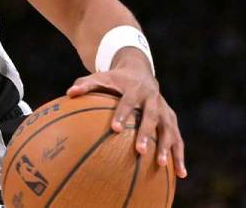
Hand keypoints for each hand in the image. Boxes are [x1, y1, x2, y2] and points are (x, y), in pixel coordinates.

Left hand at [67, 48, 187, 178]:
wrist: (140, 73)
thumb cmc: (115, 80)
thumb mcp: (101, 78)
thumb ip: (85, 84)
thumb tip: (69, 92)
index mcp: (135, 89)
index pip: (128, 102)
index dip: (122, 114)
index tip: (114, 128)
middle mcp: (153, 100)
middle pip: (152, 117)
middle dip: (147, 134)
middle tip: (140, 150)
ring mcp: (165, 111)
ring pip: (169, 130)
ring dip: (167, 147)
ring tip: (162, 165)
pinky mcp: (172, 121)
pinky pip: (178, 140)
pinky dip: (180, 156)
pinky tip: (180, 174)